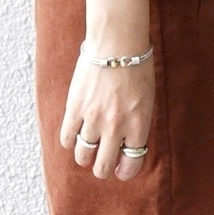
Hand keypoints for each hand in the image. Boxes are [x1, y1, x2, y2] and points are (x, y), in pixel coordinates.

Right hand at [59, 47, 154, 181]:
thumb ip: (137, 124)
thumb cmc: (136, 67)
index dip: (125, 171)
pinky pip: (67, 138)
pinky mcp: (74, 108)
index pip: (131, 163)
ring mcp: (93, 119)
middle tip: (102, 164)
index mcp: (138, 125)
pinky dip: (70, 141)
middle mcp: (116, 127)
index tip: (121, 170)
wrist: (116, 43)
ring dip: (85, 157)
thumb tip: (126, 144)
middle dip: (103, 169)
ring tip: (87, 150)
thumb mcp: (147, 100)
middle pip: (104, 166)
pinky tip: (74, 135)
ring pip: (83, 156)